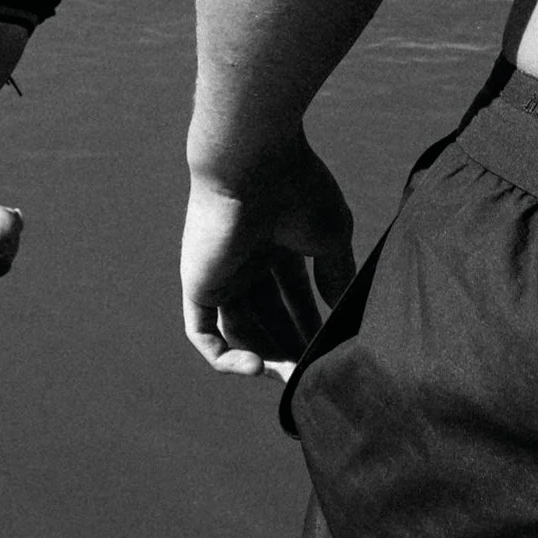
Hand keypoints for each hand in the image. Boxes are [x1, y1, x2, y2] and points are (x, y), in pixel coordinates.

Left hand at [181, 138, 354, 379]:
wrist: (255, 162)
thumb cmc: (298, 189)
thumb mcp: (331, 237)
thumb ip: (335, 275)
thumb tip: (339, 311)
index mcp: (274, 244)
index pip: (292, 296)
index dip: (311, 324)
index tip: (331, 348)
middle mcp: (244, 261)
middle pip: (267, 318)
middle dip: (291, 346)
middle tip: (313, 372)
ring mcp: (219, 274)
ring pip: (239, 332)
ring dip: (266, 358)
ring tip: (294, 375)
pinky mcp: (198, 284)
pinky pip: (204, 334)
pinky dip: (227, 358)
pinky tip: (260, 368)